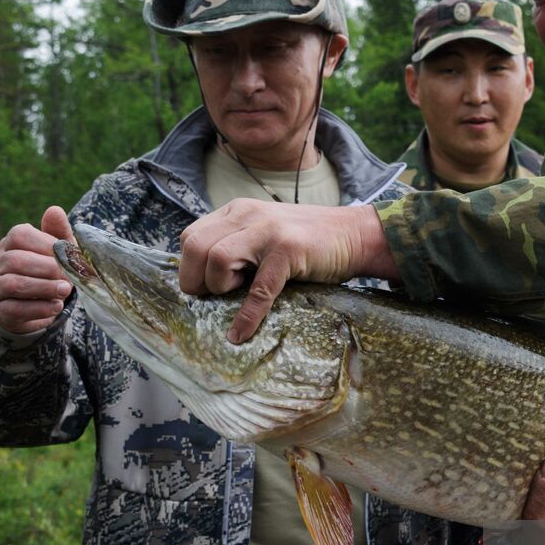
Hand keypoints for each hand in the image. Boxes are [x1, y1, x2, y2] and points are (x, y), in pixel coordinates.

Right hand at [0, 206, 75, 333]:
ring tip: (65, 291)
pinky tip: (55, 306)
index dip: (46, 244)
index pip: (20, 235)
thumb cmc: (49, 270)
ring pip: (13, 284)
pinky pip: (14, 309)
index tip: (66, 256)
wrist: (36, 305)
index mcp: (11, 242)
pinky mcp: (0, 310)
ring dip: (44, 287)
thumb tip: (54, 210)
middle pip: (16, 260)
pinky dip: (39, 308)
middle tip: (68, 277)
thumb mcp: (58, 251)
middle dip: (46, 268)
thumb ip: (58, 231)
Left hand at [177, 199, 396, 341]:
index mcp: (237, 211)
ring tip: (237, 294)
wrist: (354, 235)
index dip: (190, 266)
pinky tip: (241, 334)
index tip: (206, 285)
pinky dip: (246, 317)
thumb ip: (236, 243)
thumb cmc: (308, 242)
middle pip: (195, 247)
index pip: (190, 237)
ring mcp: (268, 231)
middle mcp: (247, 215)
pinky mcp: (288, 251)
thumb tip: (202, 278)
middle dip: (196, 280)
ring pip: (217, 260)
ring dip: (220, 287)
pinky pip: (257, 290)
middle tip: (214, 296)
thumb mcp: (264, 232)